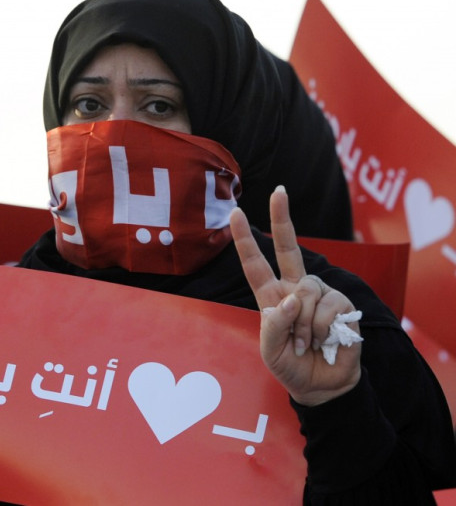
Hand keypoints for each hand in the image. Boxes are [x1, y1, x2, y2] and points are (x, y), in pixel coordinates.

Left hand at [229, 186, 361, 405]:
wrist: (322, 386)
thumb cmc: (290, 366)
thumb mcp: (270, 351)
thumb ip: (274, 326)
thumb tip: (291, 298)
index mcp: (271, 296)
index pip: (255, 264)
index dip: (245, 239)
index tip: (236, 212)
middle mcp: (295, 288)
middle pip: (289, 248)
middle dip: (283, 219)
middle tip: (278, 191)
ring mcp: (320, 294)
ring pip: (307, 291)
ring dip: (304, 325)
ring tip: (307, 344)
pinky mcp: (342, 304)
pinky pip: (329, 307)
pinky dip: (322, 328)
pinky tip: (326, 342)